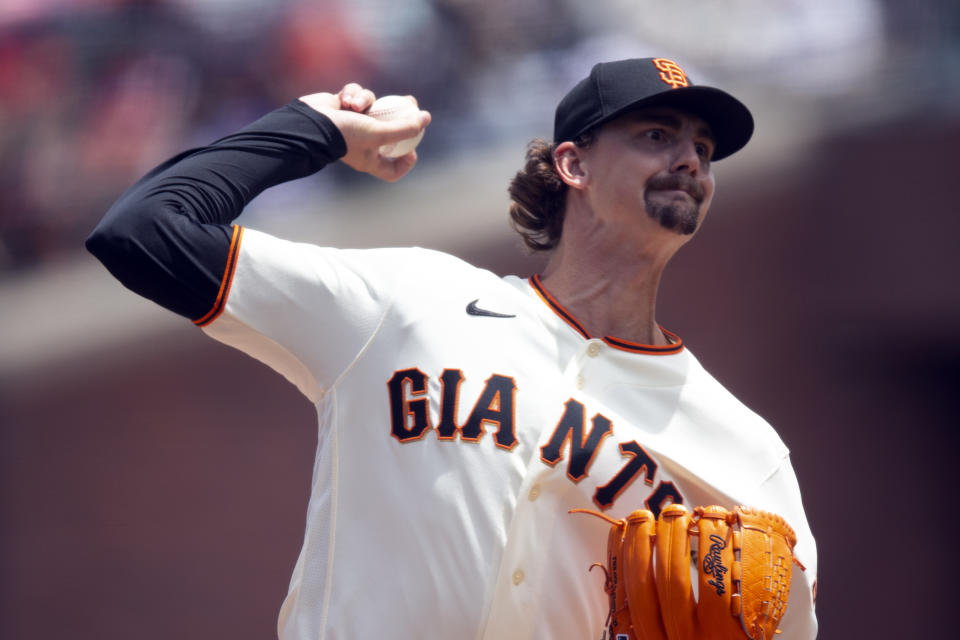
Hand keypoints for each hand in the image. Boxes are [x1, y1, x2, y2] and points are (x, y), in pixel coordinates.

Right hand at [299, 83, 430, 181]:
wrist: (309, 123)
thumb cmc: (345, 135)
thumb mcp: (379, 134)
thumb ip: (405, 128)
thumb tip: (426, 118)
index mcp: (370, 159)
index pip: (392, 169)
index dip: (406, 160)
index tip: (414, 147)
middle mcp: (363, 142)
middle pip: (390, 129)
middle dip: (400, 114)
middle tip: (410, 102)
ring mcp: (352, 123)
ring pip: (372, 105)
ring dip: (366, 100)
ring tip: (356, 105)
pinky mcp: (342, 105)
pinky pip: (356, 94)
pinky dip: (353, 94)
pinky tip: (345, 99)